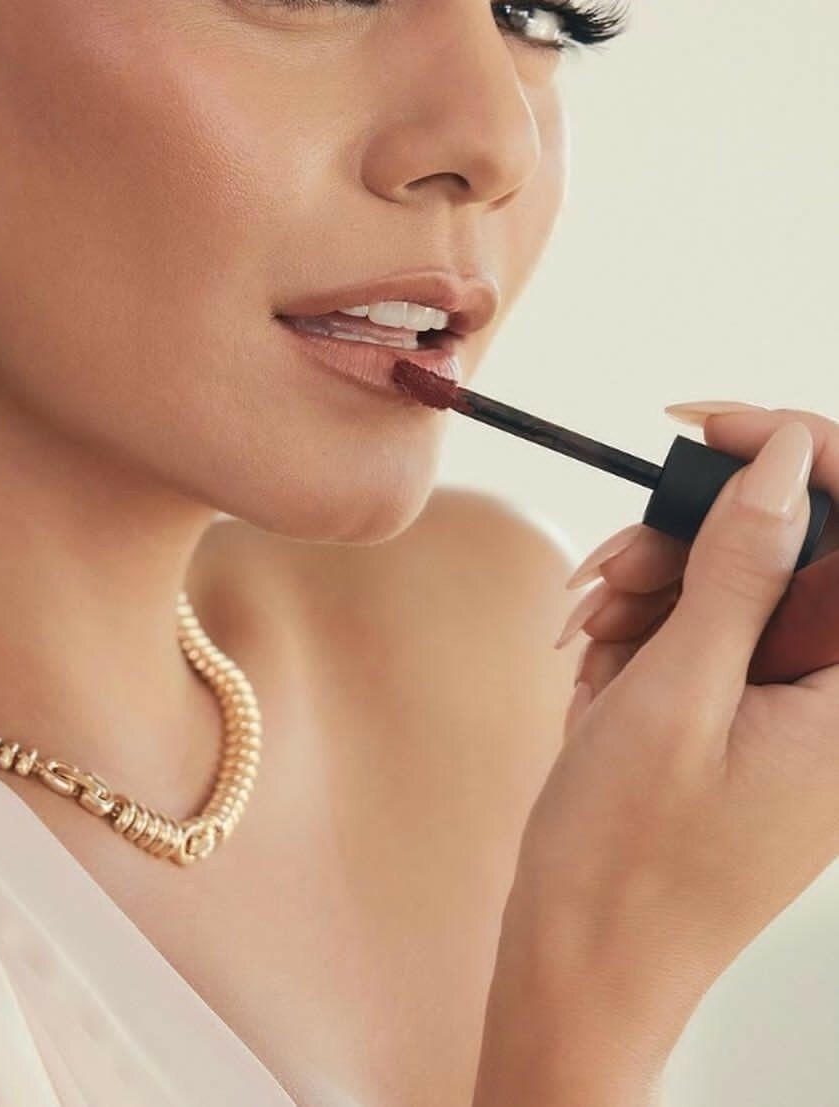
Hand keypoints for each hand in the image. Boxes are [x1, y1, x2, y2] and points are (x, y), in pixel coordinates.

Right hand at [507, 409, 838, 1064]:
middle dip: (692, 539)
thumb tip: (780, 461)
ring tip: (588, 633)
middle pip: (795, 550)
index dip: (799, 452)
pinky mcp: (759, 718)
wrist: (585, 962)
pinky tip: (602, 663)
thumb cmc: (630, 855)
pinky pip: (716, 632)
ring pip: (742, 584)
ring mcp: (802, 710)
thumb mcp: (676, 693)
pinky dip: (652, 628)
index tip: (702, 425)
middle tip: (610, 571)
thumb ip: (739, 568)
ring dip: (657, 587)